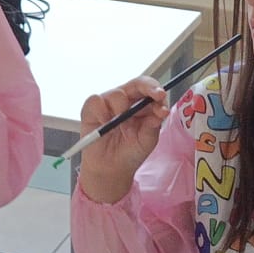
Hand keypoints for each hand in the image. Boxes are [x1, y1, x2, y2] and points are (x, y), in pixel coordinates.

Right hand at [74, 76, 167, 203]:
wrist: (110, 168)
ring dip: (122, 110)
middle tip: (156, 95)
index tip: (161, 97)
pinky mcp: (92, 108)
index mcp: (142, 105)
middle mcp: (126, 100)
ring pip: (117, 93)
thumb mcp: (147, 141)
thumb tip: (160, 111)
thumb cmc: (130, 152)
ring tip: (122, 129)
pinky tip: (105, 124)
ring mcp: (108, 102)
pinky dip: (102, 112)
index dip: (156, 90)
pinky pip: (96, 101)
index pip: (150, 90)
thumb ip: (153, 126)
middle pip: (137, 84)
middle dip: (148, 87)